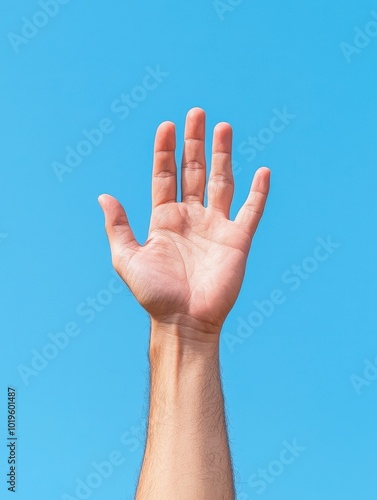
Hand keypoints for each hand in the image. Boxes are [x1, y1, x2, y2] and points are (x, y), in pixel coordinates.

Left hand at [98, 108, 269, 337]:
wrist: (183, 322)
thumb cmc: (154, 295)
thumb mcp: (127, 259)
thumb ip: (118, 227)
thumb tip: (103, 196)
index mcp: (165, 219)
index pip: (165, 176)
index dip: (165, 151)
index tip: (166, 125)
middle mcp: (191, 217)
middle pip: (193, 171)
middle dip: (194, 142)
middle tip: (196, 113)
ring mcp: (216, 227)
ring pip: (221, 182)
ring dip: (223, 155)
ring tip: (224, 127)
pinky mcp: (237, 241)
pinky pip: (251, 212)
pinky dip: (258, 193)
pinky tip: (262, 172)